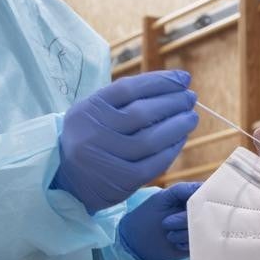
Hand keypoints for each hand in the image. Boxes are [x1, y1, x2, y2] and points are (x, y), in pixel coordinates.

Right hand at [53, 70, 197, 212]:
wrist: (68, 178)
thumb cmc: (92, 135)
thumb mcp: (96, 111)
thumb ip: (127, 98)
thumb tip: (175, 84)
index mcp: (90, 109)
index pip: (129, 88)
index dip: (161, 81)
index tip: (183, 79)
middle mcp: (94, 132)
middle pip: (142, 113)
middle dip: (173, 103)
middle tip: (191, 98)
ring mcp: (106, 158)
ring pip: (150, 139)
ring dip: (177, 126)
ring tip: (191, 117)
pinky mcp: (121, 181)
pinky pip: (154, 163)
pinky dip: (171, 150)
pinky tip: (181, 139)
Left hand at [118, 182, 200, 259]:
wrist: (134, 244)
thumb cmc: (145, 216)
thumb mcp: (162, 198)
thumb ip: (182, 189)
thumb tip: (204, 186)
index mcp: (190, 198)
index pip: (207, 193)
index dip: (203, 198)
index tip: (191, 204)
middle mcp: (196, 213)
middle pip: (206, 212)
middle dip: (184, 219)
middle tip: (166, 223)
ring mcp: (196, 229)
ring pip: (202, 229)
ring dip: (183, 233)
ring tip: (168, 234)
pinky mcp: (194, 245)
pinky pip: (199, 243)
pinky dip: (185, 243)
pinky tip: (174, 243)